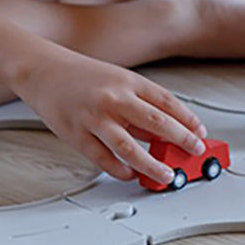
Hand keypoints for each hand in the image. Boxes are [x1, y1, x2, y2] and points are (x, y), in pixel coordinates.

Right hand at [17, 49, 207, 185]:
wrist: (44, 70)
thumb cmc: (82, 75)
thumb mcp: (118, 80)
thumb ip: (140, 104)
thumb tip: (163, 131)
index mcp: (128, 82)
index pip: (167, 102)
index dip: (187, 119)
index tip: (200, 133)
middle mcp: (114, 98)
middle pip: (155, 123)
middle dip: (180, 140)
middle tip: (194, 152)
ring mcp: (95, 118)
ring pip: (129, 147)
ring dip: (152, 164)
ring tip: (167, 174)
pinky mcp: (76, 135)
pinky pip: (103, 159)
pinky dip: (120, 170)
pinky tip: (131, 174)